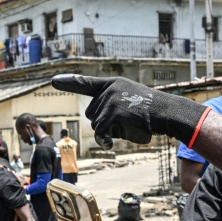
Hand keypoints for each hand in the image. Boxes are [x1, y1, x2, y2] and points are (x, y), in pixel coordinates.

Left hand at [51, 74, 206, 148]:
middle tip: (128, 120)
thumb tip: (101, 134)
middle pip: (92, 114)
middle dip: (105, 123)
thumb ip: (113, 109)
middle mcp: (108, 90)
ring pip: (96, 125)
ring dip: (110, 131)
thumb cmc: (152, 113)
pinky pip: (101, 133)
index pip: (87, 83)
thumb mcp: (131, 103)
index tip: (54, 80)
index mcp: (113, 85)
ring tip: (130, 124)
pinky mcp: (111, 114)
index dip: (70, 82)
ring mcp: (109, 101)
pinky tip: (117, 138)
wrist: (167, 112)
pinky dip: (107, 139)